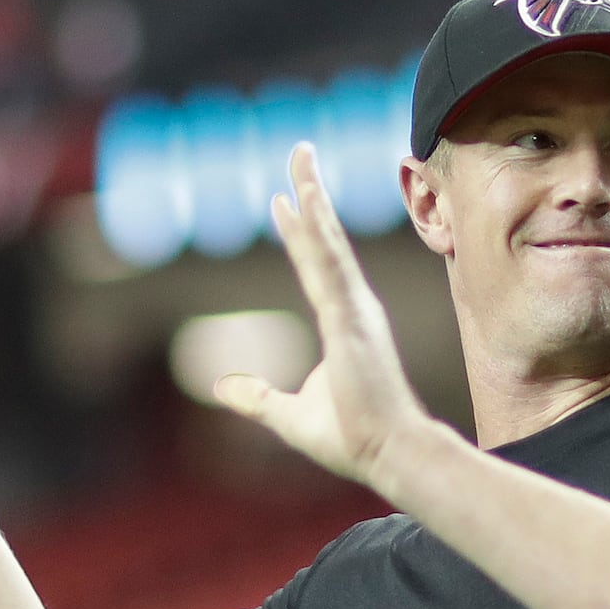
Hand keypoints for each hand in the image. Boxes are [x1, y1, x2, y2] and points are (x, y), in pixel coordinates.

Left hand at [210, 143, 436, 491]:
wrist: (390, 456)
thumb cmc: (352, 439)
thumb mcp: (288, 416)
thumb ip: (256, 398)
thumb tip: (220, 386)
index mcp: (342, 322)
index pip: (316, 264)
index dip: (300, 228)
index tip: (284, 196)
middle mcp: (352, 307)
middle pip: (325, 239)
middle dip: (310, 192)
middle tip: (301, 152)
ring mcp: (354, 309)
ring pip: (328, 241)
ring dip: (313, 196)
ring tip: (301, 157)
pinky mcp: (352, 319)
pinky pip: (330, 265)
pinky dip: (318, 229)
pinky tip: (306, 199)